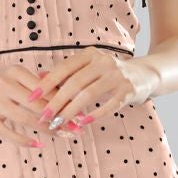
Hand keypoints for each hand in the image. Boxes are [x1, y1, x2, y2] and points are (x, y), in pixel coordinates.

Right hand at [0, 65, 69, 147]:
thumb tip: (68, 91)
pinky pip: (9, 133)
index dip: (65, 101)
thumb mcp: (16, 76)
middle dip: (60, 118)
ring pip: (26, 119)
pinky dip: (25, 140)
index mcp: (15, 71)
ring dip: (47, 129)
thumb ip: (38, 82)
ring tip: (62, 136)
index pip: (46, 89)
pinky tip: (38, 144)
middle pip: (38, 104)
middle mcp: (5, 85)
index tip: (80, 112)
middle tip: (76, 127)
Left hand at [33, 48, 160, 131]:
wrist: (146, 74)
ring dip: (71, 111)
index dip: (47, 83)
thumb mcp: (89, 67)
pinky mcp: (128, 90)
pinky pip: (109, 105)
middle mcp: (103, 62)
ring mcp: (117, 76)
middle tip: (43, 116)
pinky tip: (82, 123)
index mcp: (90, 54)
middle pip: (74, 83)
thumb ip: (66, 72)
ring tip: (58, 123)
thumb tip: (39, 77)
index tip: (31, 97)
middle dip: (56, 101)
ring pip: (88, 94)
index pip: (64, 68)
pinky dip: (95, 114)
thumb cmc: (110, 73)